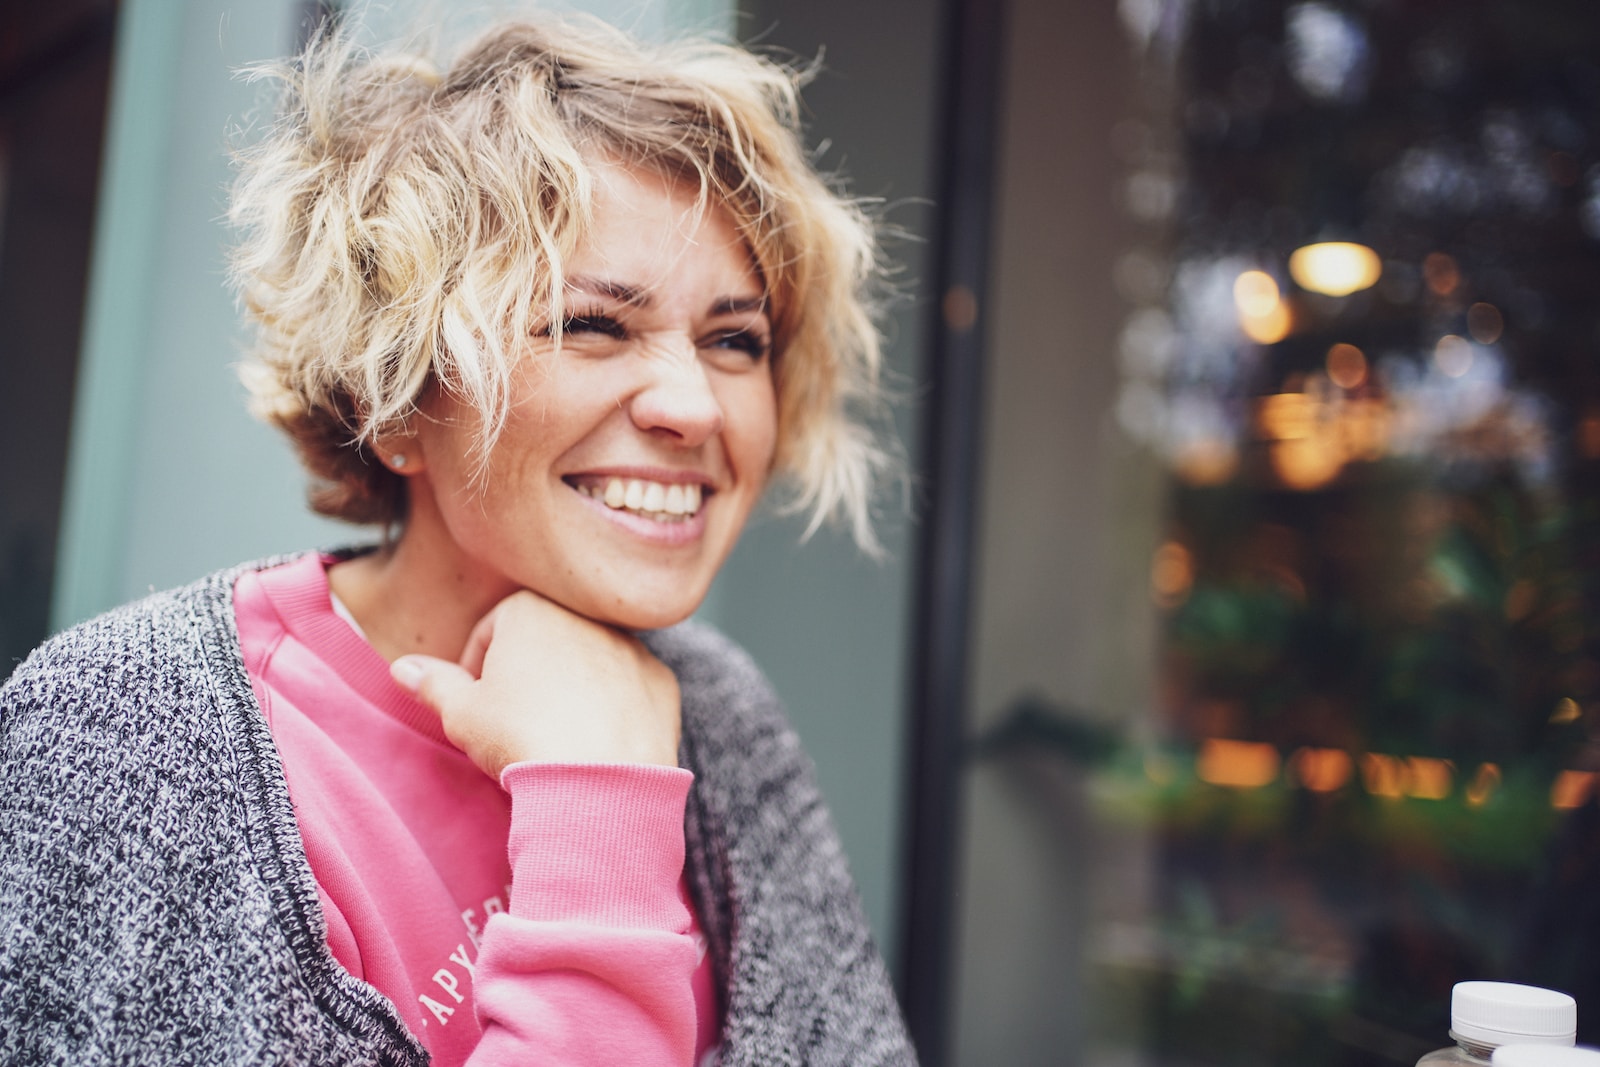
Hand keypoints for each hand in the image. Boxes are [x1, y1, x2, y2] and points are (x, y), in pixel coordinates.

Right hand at [389, 590, 680, 779]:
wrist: (599, 782)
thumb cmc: (520, 738)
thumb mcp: (460, 713)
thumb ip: (432, 682)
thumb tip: (402, 668)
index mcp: (531, 606)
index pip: (491, 632)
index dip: (476, 672)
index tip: (476, 709)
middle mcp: (587, 614)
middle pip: (543, 642)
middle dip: (526, 676)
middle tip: (513, 724)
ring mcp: (631, 646)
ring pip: (588, 662)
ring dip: (571, 689)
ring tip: (554, 736)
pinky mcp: (661, 681)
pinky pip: (628, 689)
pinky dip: (612, 709)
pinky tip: (594, 744)